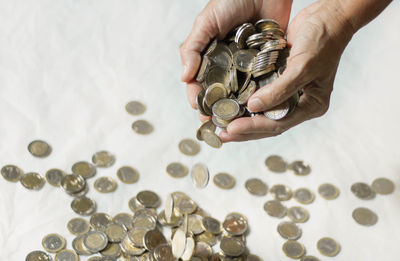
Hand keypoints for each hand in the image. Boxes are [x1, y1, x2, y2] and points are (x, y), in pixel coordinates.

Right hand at [180, 0, 292, 120]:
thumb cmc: (232, 0)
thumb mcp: (206, 22)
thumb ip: (192, 48)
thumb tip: (184, 77)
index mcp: (210, 56)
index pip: (199, 82)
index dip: (198, 98)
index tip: (199, 111)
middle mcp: (227, 64)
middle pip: (219, 93)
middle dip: (216, 109)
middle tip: (217, 125)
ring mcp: (246, 66)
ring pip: (239, 92)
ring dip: (236, 108)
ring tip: (236, 124)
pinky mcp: (265, 64)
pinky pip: (260, 83)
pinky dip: (258, 96)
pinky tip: (256, 110)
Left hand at [221, 0, 355, 141]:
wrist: (328, 16)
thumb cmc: (324, 40)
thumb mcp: (302, 67)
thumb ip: (279, 90)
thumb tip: (254, 107)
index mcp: (311, 105)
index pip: (278, 124)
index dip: (253, 128)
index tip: (231, 129)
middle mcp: (299, 103)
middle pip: (267, 123)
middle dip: (244, 129)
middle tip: (221, 133)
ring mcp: (288, 92)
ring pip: (262, 112)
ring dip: (242, 117)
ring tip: (221, 123)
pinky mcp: (278, 79)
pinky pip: (260, 94)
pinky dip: (245, 99)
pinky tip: (229, 102)